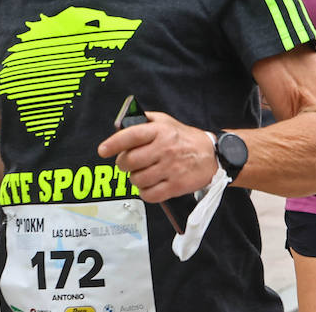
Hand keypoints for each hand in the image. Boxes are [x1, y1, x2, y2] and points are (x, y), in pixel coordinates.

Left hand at [98, 111, 216, 201]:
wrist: (212, 155)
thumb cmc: (185, 139)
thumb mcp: (167, 122)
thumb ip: (145, 120)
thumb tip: (121, 123)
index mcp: (161, 131)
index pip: (131, 136)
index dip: (114, 143)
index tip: (103, 150)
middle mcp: (165, 149)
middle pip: (129, 161)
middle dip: (124, 164)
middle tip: (128, 163)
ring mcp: (171, 168)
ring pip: (137, 180)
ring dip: (136, 179)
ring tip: (144, 173)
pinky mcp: (175, 186)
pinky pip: (149, 195)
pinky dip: (145, 192)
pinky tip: (151, 185)